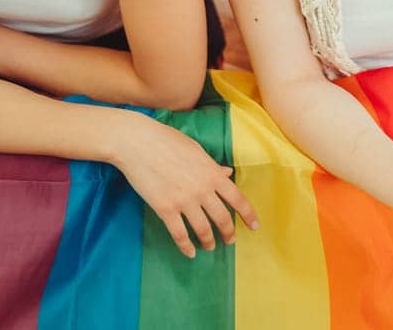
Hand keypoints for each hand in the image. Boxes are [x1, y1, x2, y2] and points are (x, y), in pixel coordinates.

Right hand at [110, 111, 260, 255]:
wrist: (138, 143)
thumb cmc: (167, 141)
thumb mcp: (196, 149)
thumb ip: (212, 165)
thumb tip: (227, 173)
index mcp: (212, 173)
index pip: (237, 198)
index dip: (248, 214)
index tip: (255, 226)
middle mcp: (202, 189)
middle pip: (222, 218)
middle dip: (228, 232)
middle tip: (230, 240)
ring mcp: (184, 201)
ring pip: (203, 229)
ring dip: (208, 241)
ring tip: (210, 247)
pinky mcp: (165, 209)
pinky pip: (179, 234)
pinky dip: (186, 246)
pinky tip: (189, 252)